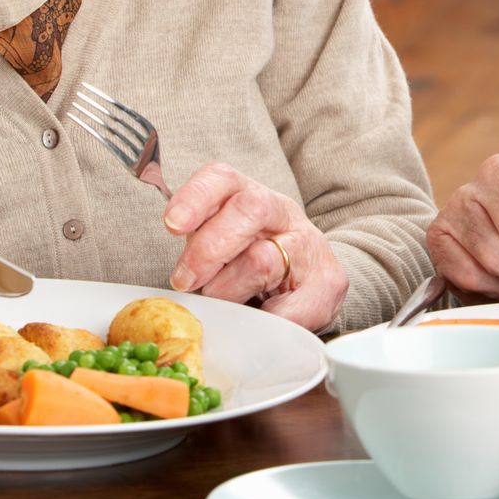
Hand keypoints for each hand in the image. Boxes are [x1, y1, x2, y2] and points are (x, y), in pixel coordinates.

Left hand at [164, 162, 347, 330]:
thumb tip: (170, 273)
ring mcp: (308, 246)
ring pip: (261, 261)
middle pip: (248, 209)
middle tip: (185, 281)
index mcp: (249, 195)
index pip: (222, 178)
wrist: (316, 277)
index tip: (172, 225)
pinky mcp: (328, 284)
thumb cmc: (255, 258)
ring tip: (224, 301)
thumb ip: (197, 243)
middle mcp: (282, 213)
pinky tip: (259, 317)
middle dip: (208, 249)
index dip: (195, 198)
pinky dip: (264, 320)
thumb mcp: (224, 242)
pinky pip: (287, 308)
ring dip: (229, 291)